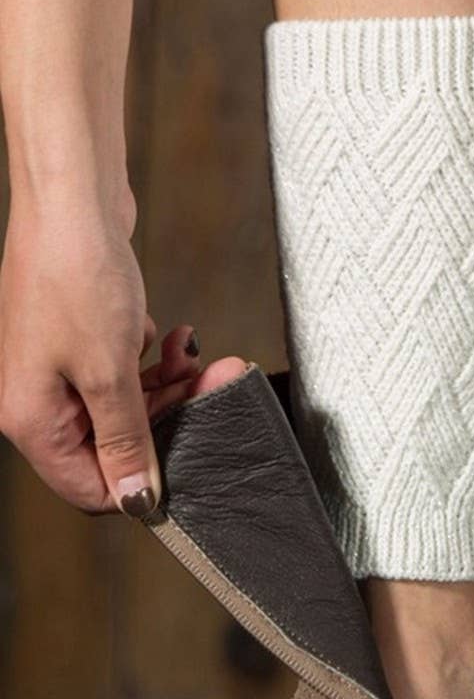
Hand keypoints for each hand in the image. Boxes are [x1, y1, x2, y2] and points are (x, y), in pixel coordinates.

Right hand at [0, 190, 197, 514]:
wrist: (71, 201)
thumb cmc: (77, 278)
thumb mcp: (109, 372)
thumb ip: (125, 439)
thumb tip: (136, 497)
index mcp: (32, 420)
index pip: (90, 487)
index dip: (142, 483)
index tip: (192, 460)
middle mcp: (40, 399)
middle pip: (116, 443)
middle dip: (173, 419)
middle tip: (216, 387)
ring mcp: (60, 367)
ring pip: (130, 406)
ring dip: (173, 386)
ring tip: (202, 358)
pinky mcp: (83, 338)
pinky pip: (128, 371)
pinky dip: (156, 359)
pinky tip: (170, 334)